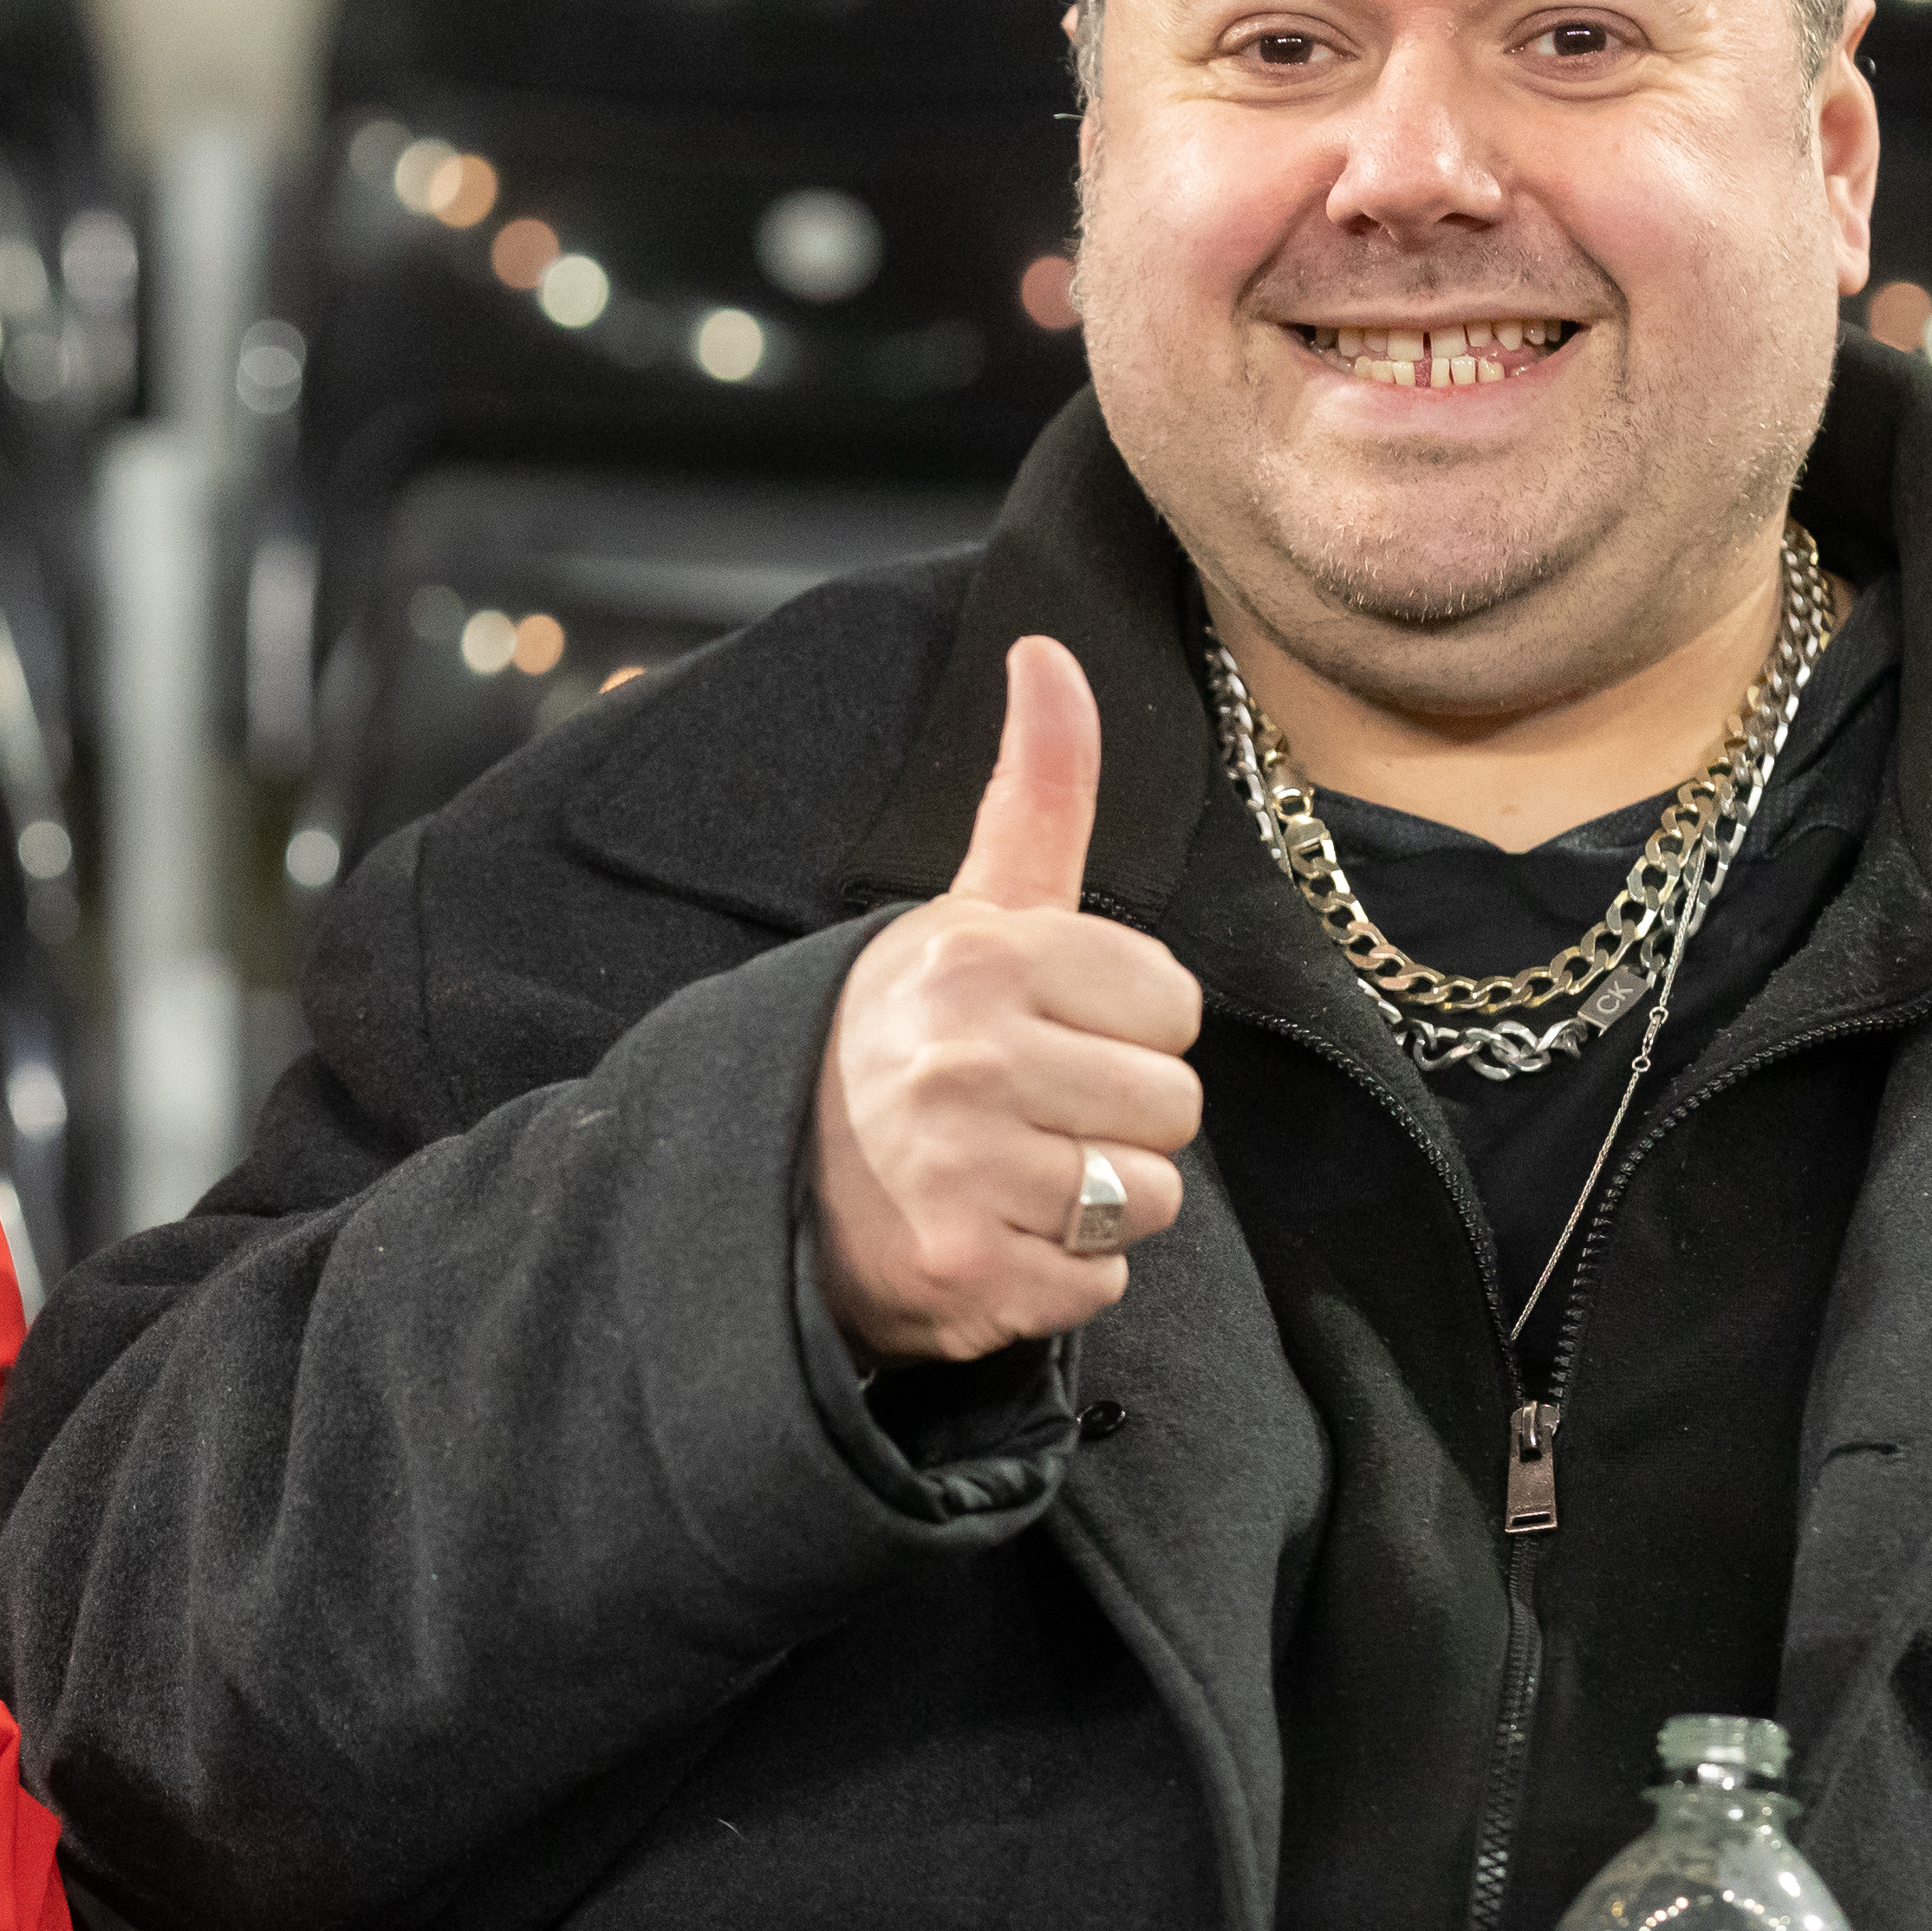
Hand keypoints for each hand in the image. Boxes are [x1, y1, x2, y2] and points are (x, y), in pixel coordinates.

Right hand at [813, 635, 1202, 1367]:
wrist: (758, 1185)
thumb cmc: (896, 1040)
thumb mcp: (963, 911)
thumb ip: (1035, 790)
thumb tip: (1050, 648)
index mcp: (978, 958)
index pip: (1171, 1004)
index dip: (1120, 1025)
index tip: (1043, 1033)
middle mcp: (968, 1060)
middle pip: (1173, 1106)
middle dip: (1113, 1119)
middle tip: (1021, 1114)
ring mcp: (963, 1175)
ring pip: (1147, 1198)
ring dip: (1092, 1205)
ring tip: (1004, 1177)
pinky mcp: (965, 1276)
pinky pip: (1101, 1282)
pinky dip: (1056, 1277)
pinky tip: (987, 1238)